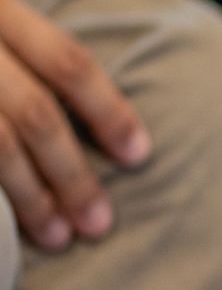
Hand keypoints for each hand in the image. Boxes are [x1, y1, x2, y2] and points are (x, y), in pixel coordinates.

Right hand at [0, 0, 151, 248]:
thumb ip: (22, 52)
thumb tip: (90, 122)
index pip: (64, 60)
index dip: (107, 110)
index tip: (140, 155)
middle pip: (31, 113)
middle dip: (71, 173)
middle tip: (99, 223)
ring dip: (29, 197)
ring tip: (58, 236)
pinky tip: (8, 227)